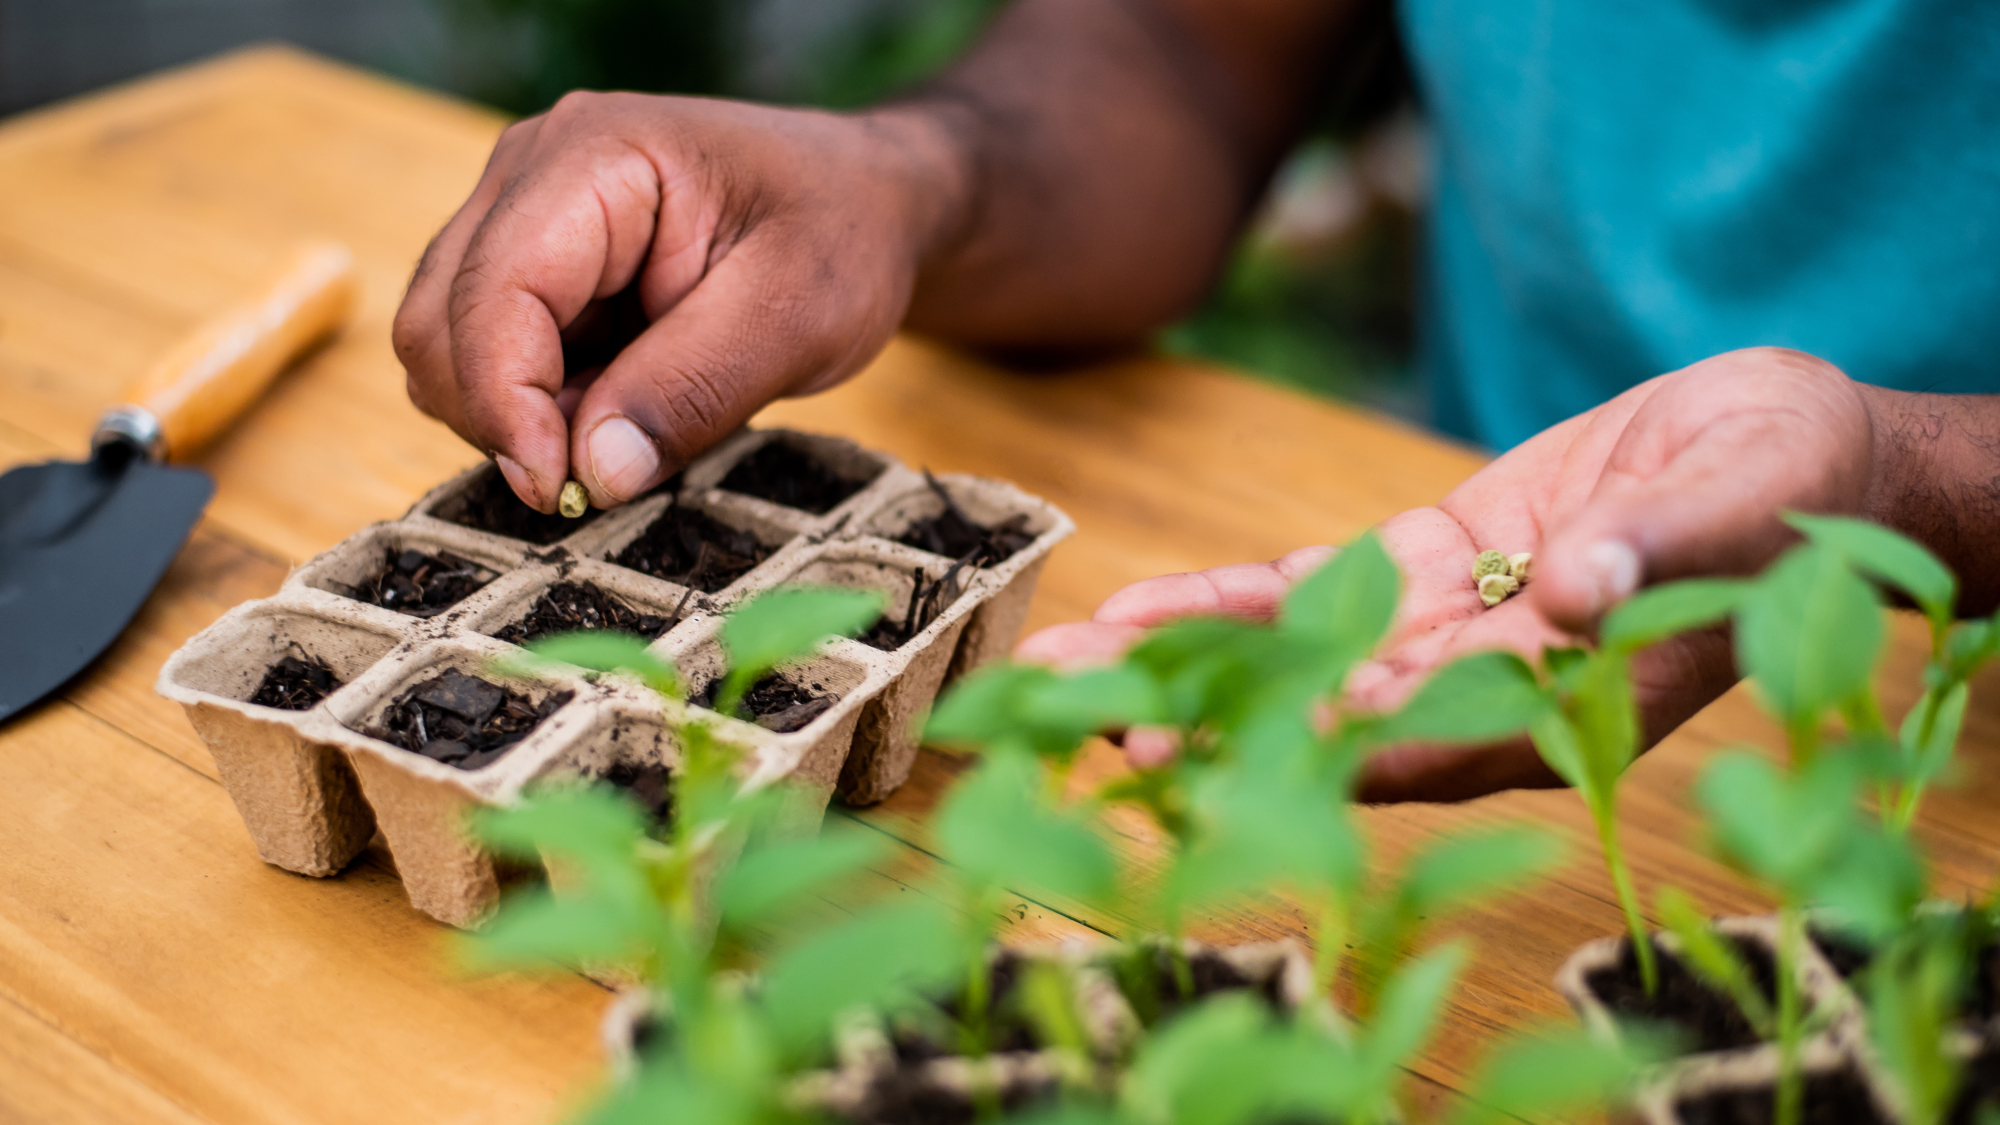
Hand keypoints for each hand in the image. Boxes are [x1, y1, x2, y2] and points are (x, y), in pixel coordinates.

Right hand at [392, 93, 965, 510]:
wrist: (863, 201)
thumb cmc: (840, 235)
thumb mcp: (796, 318)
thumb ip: (693, 391)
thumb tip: (593, 475)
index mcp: (592, 157)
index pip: (491, 294)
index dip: (506, 406)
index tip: (562, 491)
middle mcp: (529, 174)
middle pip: (439, 325)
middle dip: (505, 419)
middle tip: (609, 469)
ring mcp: (518, 217)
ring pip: (448, 349)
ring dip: (522, 418)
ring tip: (636, 422)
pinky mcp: (530, 266)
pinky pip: (488, 358)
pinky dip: (539, 408)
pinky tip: (622, 405)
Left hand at [1018, 347, 1884, 800]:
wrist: (1785, 448)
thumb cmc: (1789, 486)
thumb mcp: (1743, 498)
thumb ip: (1658, 545)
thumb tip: (1579, 590)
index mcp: (1568, 702)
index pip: (1424, 739)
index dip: (1315, 746)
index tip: (1208, 753)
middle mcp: (1489, 689)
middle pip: (1326, 713)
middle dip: (1204, 715)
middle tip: (1075, 718)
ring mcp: (1449, 632)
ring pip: (1296, 656)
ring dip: (1182, 661)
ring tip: (1062, 665)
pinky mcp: (1429, 572)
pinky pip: (1313, 594)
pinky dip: (1231, 602)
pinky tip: (1139, 608)